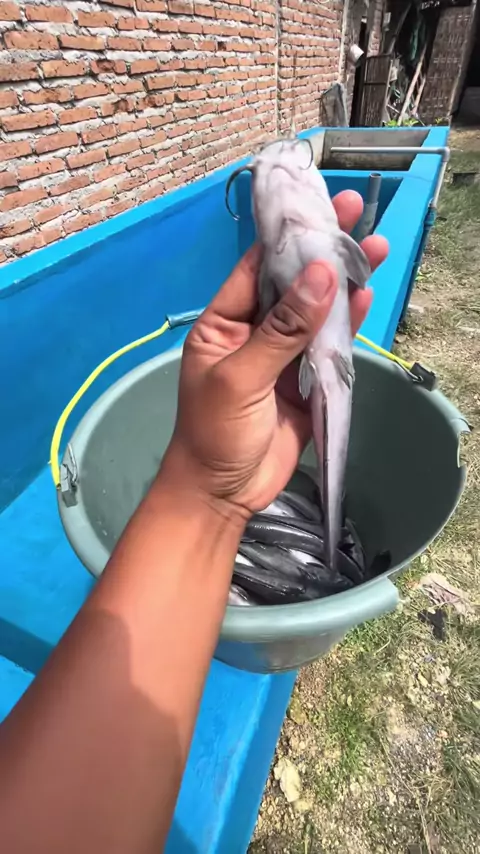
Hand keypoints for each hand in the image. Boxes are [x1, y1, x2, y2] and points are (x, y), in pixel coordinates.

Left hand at [162, 191, 388, 520]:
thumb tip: (320, 276)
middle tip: (356, 214)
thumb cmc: (214, 433)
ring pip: (315, 312)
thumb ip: (282, 329)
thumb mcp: (241, 378)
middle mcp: (253, 332)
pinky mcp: (305, 382)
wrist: (222, 494)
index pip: (257, 269)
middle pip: (291, 284)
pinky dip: (345, 325)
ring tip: (375, 248)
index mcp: (223, 323)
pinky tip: (365, 297)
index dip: (287, 238)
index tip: (318, 207)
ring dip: (342, 284)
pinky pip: (327, 347)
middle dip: (321, 251)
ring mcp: (281, 356)